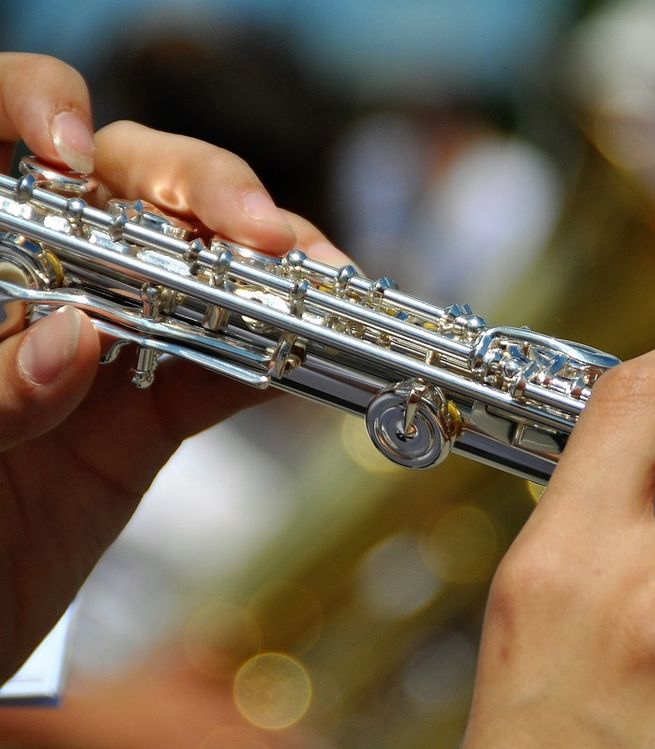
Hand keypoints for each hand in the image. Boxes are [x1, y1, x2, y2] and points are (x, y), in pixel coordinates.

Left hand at [0, 54, 347, 679]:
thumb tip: (80, 335)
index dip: (34, 110)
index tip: (70, 153)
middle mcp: (29, 282)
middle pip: (118, 183)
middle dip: (195, 186)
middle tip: (253, 229)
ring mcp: (95, 348)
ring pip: (191, 270)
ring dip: (261, 270)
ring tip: (311, 281)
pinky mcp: (142, 418)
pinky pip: (218, 372)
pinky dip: (267, 361)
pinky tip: (303, 354)